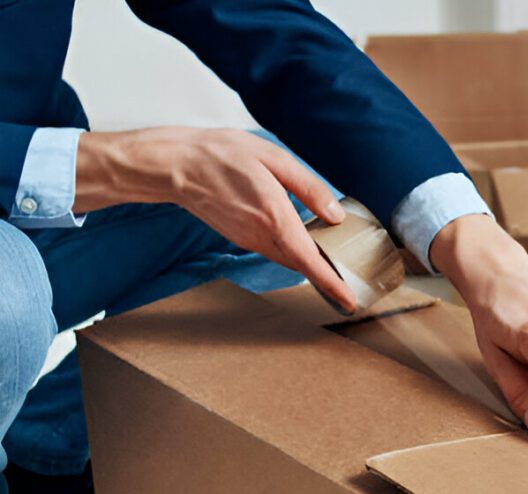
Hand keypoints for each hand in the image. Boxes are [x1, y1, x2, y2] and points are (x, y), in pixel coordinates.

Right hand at [74, 127, 356, 311]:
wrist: (175, 165)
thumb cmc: (222, 155)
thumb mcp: (274, 159)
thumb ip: (308, 188)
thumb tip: (335, 214)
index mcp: (274, 217)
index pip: (309, 260)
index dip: (331, 283)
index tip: (349, 301)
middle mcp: (261, 235)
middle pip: (301, 265)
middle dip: (326, 278)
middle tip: (349, 285)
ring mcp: (248, 239)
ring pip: (287, 259)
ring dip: (309, 265)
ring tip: (332, 265)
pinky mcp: (239, 237)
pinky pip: (273, 250)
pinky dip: (291, 252)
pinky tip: (302, 242)